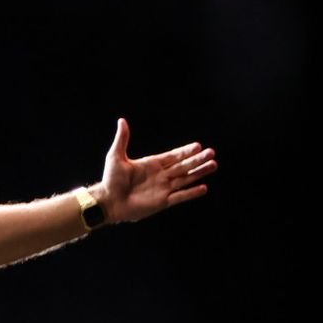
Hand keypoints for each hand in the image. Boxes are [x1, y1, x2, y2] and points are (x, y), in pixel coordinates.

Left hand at [99, 118, 216, 223]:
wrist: (108, 202)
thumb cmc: (110, 180)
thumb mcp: (116, 156)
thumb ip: (122, 139)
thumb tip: (122, 121)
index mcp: (151, 164)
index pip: (173, 156)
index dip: (185, 151)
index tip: (198, 145)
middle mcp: (160, 176)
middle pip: (183, 166)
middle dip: (197, 159)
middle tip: (212, 152)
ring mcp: (162, 189)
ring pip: (185, 179)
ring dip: (199, 173)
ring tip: (213, 165)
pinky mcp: (162, 202)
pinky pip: (180, 196)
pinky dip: (192, 193)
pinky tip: (204, 187)